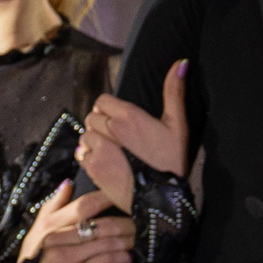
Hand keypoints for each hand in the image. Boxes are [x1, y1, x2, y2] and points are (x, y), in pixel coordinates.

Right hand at [21, 181, 133, 262]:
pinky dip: (120, 259)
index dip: (109, 197)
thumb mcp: (38, 233)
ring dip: (127, 241)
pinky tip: (129, 258)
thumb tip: (69, 182)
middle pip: (101, 224)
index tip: (127, 194)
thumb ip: (53, 207)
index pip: (85, 204)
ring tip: (137, 239)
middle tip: (140, 222)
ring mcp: (64, 258)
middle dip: (126, 222)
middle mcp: (56, 238)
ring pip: (105, 243)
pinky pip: (103, 262)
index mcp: (50, 224)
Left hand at [77, 60, 188, 211]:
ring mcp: (99, 151)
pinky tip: (103, 161)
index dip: (108, 109)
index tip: (119, 120)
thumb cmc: (173, 161)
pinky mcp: (93, 170)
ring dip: (93, 140)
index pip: (102, 101)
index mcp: (128, 116)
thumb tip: (181, 62)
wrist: (163, 200)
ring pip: (84, 136)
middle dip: (100, 124)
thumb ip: (175, 92)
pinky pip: (80, 155)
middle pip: (91, 118)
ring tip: (110, 149)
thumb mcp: (178, 125)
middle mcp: (109, 131)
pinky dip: (88, 156)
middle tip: (116, 137)